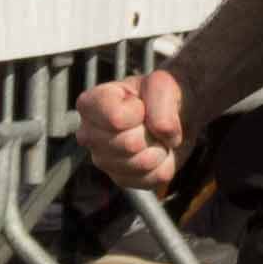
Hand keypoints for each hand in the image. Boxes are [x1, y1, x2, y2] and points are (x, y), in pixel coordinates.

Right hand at [76, 65, 188, 193]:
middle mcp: (88, 134)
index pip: (116, 119)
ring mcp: (102, 160)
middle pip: (129, 144)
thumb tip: (162, 132)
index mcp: (90, 104)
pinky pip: (152, 178)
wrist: (174, 114)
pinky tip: (156, 150)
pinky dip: (164, 164)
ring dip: (159, 149)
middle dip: (151, 133)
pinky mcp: (121, 179)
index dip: (139, 112)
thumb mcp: (162, 84)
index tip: (140, 105)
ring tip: (154, 136)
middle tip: (150, 123)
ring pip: (141, 164)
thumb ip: (161, 102)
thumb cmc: (158, 95)